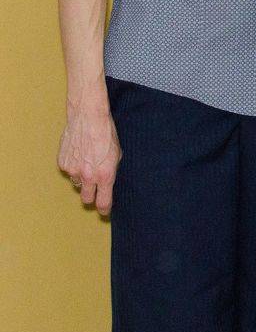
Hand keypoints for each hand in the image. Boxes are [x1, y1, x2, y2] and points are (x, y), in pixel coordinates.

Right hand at [58, 87, 120, 214]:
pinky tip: (79, 154)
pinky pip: (69, 171)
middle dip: (91, 197)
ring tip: (88, 162)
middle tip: (94, 191)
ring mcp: (73, 171)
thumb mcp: (117, 154)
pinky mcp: (63, 163)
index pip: (103, 202)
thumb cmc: (107, 134)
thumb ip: (112, 170)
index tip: (104, 212)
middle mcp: (88, 176)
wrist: (88, 118)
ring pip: (76, 183)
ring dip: (82, 178)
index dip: (104, 209)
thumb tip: (108, 180)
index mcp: (105, 176)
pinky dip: (73, 166)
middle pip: (86, 199)